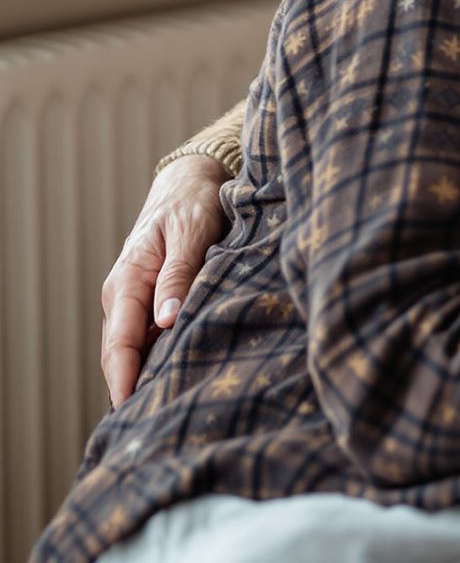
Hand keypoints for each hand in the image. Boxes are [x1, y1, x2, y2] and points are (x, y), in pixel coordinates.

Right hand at [99, 152, 230, 405]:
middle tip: (149, 425)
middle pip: (121, 353)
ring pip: (136, 348)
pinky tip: (176, 378)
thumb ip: (179, 276)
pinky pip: (150, 337)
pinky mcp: (153, 300)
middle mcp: (125, 295)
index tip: (129, 407)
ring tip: (164, 412)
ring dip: (146, 376)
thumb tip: (166, 321)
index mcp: (127, 281)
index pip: (119, 341)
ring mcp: (136, 300)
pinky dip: (158, 358)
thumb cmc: (192, 204)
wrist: (190, 182)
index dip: (123, 377)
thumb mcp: (191, 234)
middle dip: (130, 388)